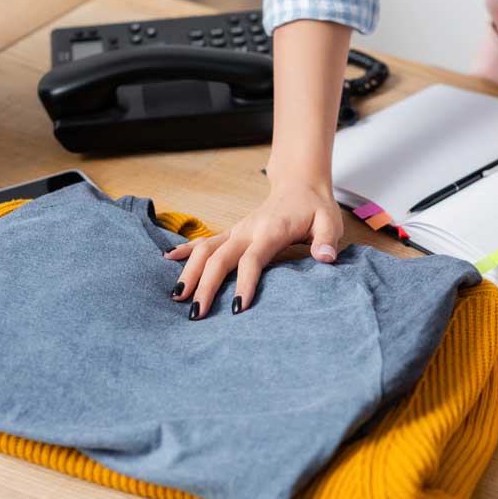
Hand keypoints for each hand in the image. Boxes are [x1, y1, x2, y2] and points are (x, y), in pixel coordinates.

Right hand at [165, 179, 342, 318]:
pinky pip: (205, 241)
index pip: (252, 260)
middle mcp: (247, 229)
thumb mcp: (330, 222)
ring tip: (177, 296)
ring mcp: (237, 230)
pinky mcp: (233, 232)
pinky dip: (186, 250)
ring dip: (189, 272)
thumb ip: (327, 240)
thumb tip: (326, 258)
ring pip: (205, 249)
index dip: (244, 283)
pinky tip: (168, 260)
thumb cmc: (316, 207)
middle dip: (205, 286)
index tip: (238, 308)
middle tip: (197, 314)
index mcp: (270, 230)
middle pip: (219, 258)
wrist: (300, 184)